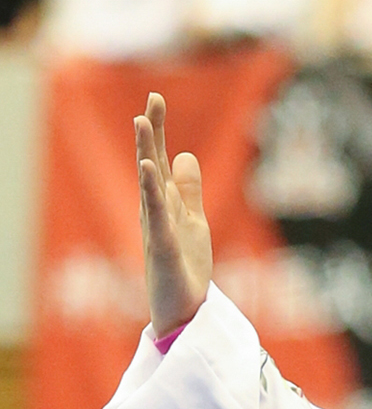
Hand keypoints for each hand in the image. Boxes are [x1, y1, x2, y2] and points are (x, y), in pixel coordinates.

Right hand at [135, 92, 211, 337]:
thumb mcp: (194, 222)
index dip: (159, 131)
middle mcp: (156, 211)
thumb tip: (185, 155)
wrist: (183, 310)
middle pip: (152, 164)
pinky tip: (149, 169)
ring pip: (149, 186)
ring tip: (141, 122)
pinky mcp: (162, 248)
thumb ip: (189, 191)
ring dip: (146, 153)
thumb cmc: (186, 268)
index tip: (156, 98)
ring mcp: (156, 228)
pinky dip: (152, 192)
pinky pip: (156, 217)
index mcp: (165, 203)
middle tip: (152, 99)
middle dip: (151, 132)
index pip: (160, 160)